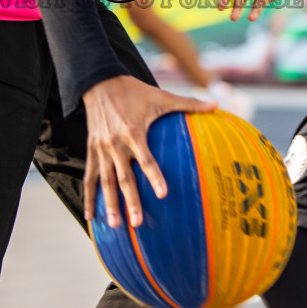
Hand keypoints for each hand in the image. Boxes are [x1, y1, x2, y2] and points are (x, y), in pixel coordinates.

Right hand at [83, 76, 213, 228]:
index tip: (163, 194)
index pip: (146, 159)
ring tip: (114, 225)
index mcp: (134, 131)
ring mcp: (102, 148)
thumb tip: (216, 105)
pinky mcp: (92, 150)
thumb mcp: (161, 96)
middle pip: (123, 177)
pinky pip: (89, 177)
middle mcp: (116, 143)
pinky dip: (89, 196)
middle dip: (130, 201)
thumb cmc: (134, 91)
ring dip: (109, 204)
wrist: (99, 82)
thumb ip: (189, 103)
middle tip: (136, 222)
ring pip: (105, 181)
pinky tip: (90, 217)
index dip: (155, 176)